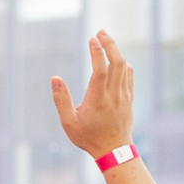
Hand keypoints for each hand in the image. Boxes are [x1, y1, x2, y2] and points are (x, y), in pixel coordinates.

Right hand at [49, 31, 134, 158]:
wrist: (114, 151)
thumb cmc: (89, 137)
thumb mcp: (68, 122)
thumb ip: (61, 99)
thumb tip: (55, 78)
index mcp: (98, 99)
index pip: (100, 70)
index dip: (97, 52)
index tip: (92, 38)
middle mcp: (114, 95)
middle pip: (117, 63)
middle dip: (110, 44)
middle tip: (100, 32)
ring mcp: (124, 96)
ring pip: (124, 67)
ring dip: (116, 51)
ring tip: (106, 39)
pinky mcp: (129, 98)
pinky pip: (129, 75)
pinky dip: (123, 62)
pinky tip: (116, 57)